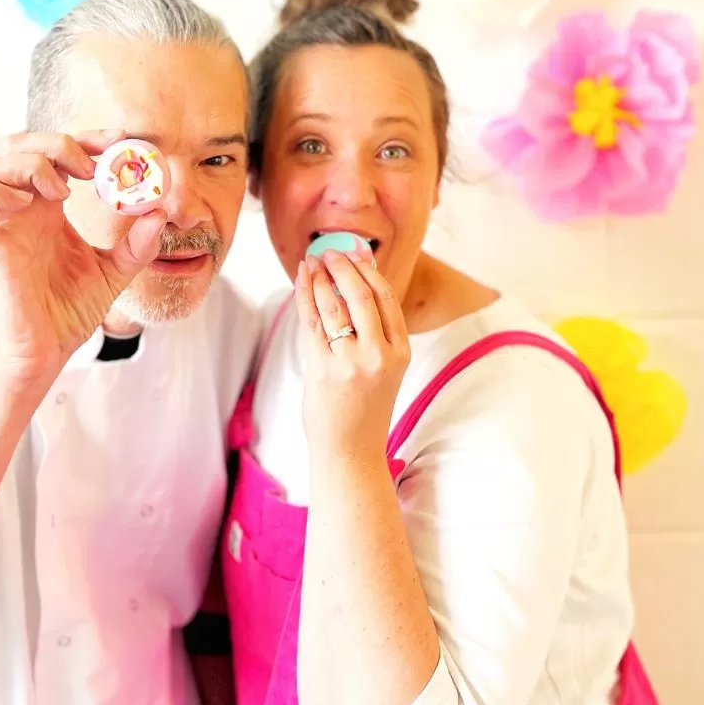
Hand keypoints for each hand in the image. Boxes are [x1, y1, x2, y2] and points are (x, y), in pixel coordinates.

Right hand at [0, 129, 165, 382]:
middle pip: (21, 146)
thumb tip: (159, 214)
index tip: (120, 140)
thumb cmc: (69, 312)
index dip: (87, 138)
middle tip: (89, 168)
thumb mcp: (114, 272)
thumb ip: (137, 245)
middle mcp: (19, 210)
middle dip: (57, 144)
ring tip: (61, 194)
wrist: (45, 353)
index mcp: (47, 208)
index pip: (57, 153)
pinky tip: (25, 206)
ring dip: (29, 166)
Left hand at [293, 250, 410, 460]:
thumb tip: (357, 286)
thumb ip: (376, 334)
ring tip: (312, 262)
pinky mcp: (323, 368)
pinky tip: (302, 279)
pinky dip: (305, 295)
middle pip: (361, 295)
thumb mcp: (385, 370)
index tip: (355, 254)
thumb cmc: (363, 410)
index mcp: (400, 352)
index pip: (386, 298)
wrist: (350, 453)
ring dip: (320, 277)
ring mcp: (351, 361)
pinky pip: (312, 321)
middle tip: (329, 251)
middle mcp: (379, 354)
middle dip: (343, 267)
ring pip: (334, 304)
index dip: (368, 271)